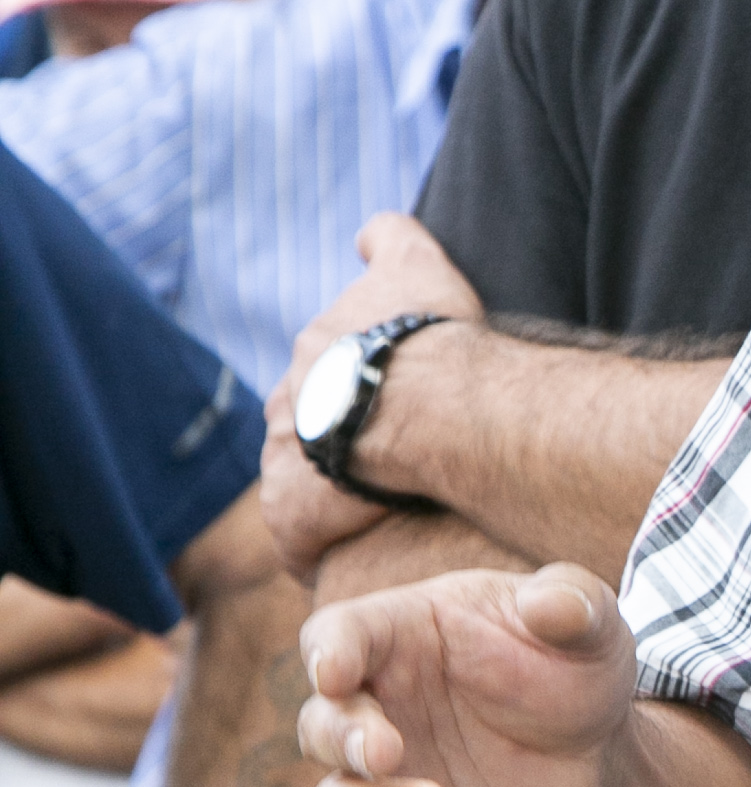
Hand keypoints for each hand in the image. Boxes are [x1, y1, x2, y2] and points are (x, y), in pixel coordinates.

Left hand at [265, 213, 482, 579]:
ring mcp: (285, 459)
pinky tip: (354, 554)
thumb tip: (370, 232)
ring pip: (300, 482)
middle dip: (335, 441)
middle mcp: (287, 402)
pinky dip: (320, 547)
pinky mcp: (292, 514)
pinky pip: (300, 540)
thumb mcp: (416, 264)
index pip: (321, 371)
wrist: (424, 403)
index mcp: (313, 351)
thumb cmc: (429, 335)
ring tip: (375, 514)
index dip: (351, 387)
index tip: (379, 400)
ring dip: (329, 496)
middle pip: (305, 426)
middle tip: (387, 461)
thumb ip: (391, 239)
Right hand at [300, 564, 638, 786]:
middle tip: (387, 753)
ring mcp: (388, 783)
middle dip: (344, 742)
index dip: (328, 653)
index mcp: (400, 637)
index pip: (337, 635)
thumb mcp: (590, 625)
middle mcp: (378, 711)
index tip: (334, 673)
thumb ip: (575, 605)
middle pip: (322, 728)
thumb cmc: (571, 667)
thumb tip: (552, 604)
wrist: (593, 752)